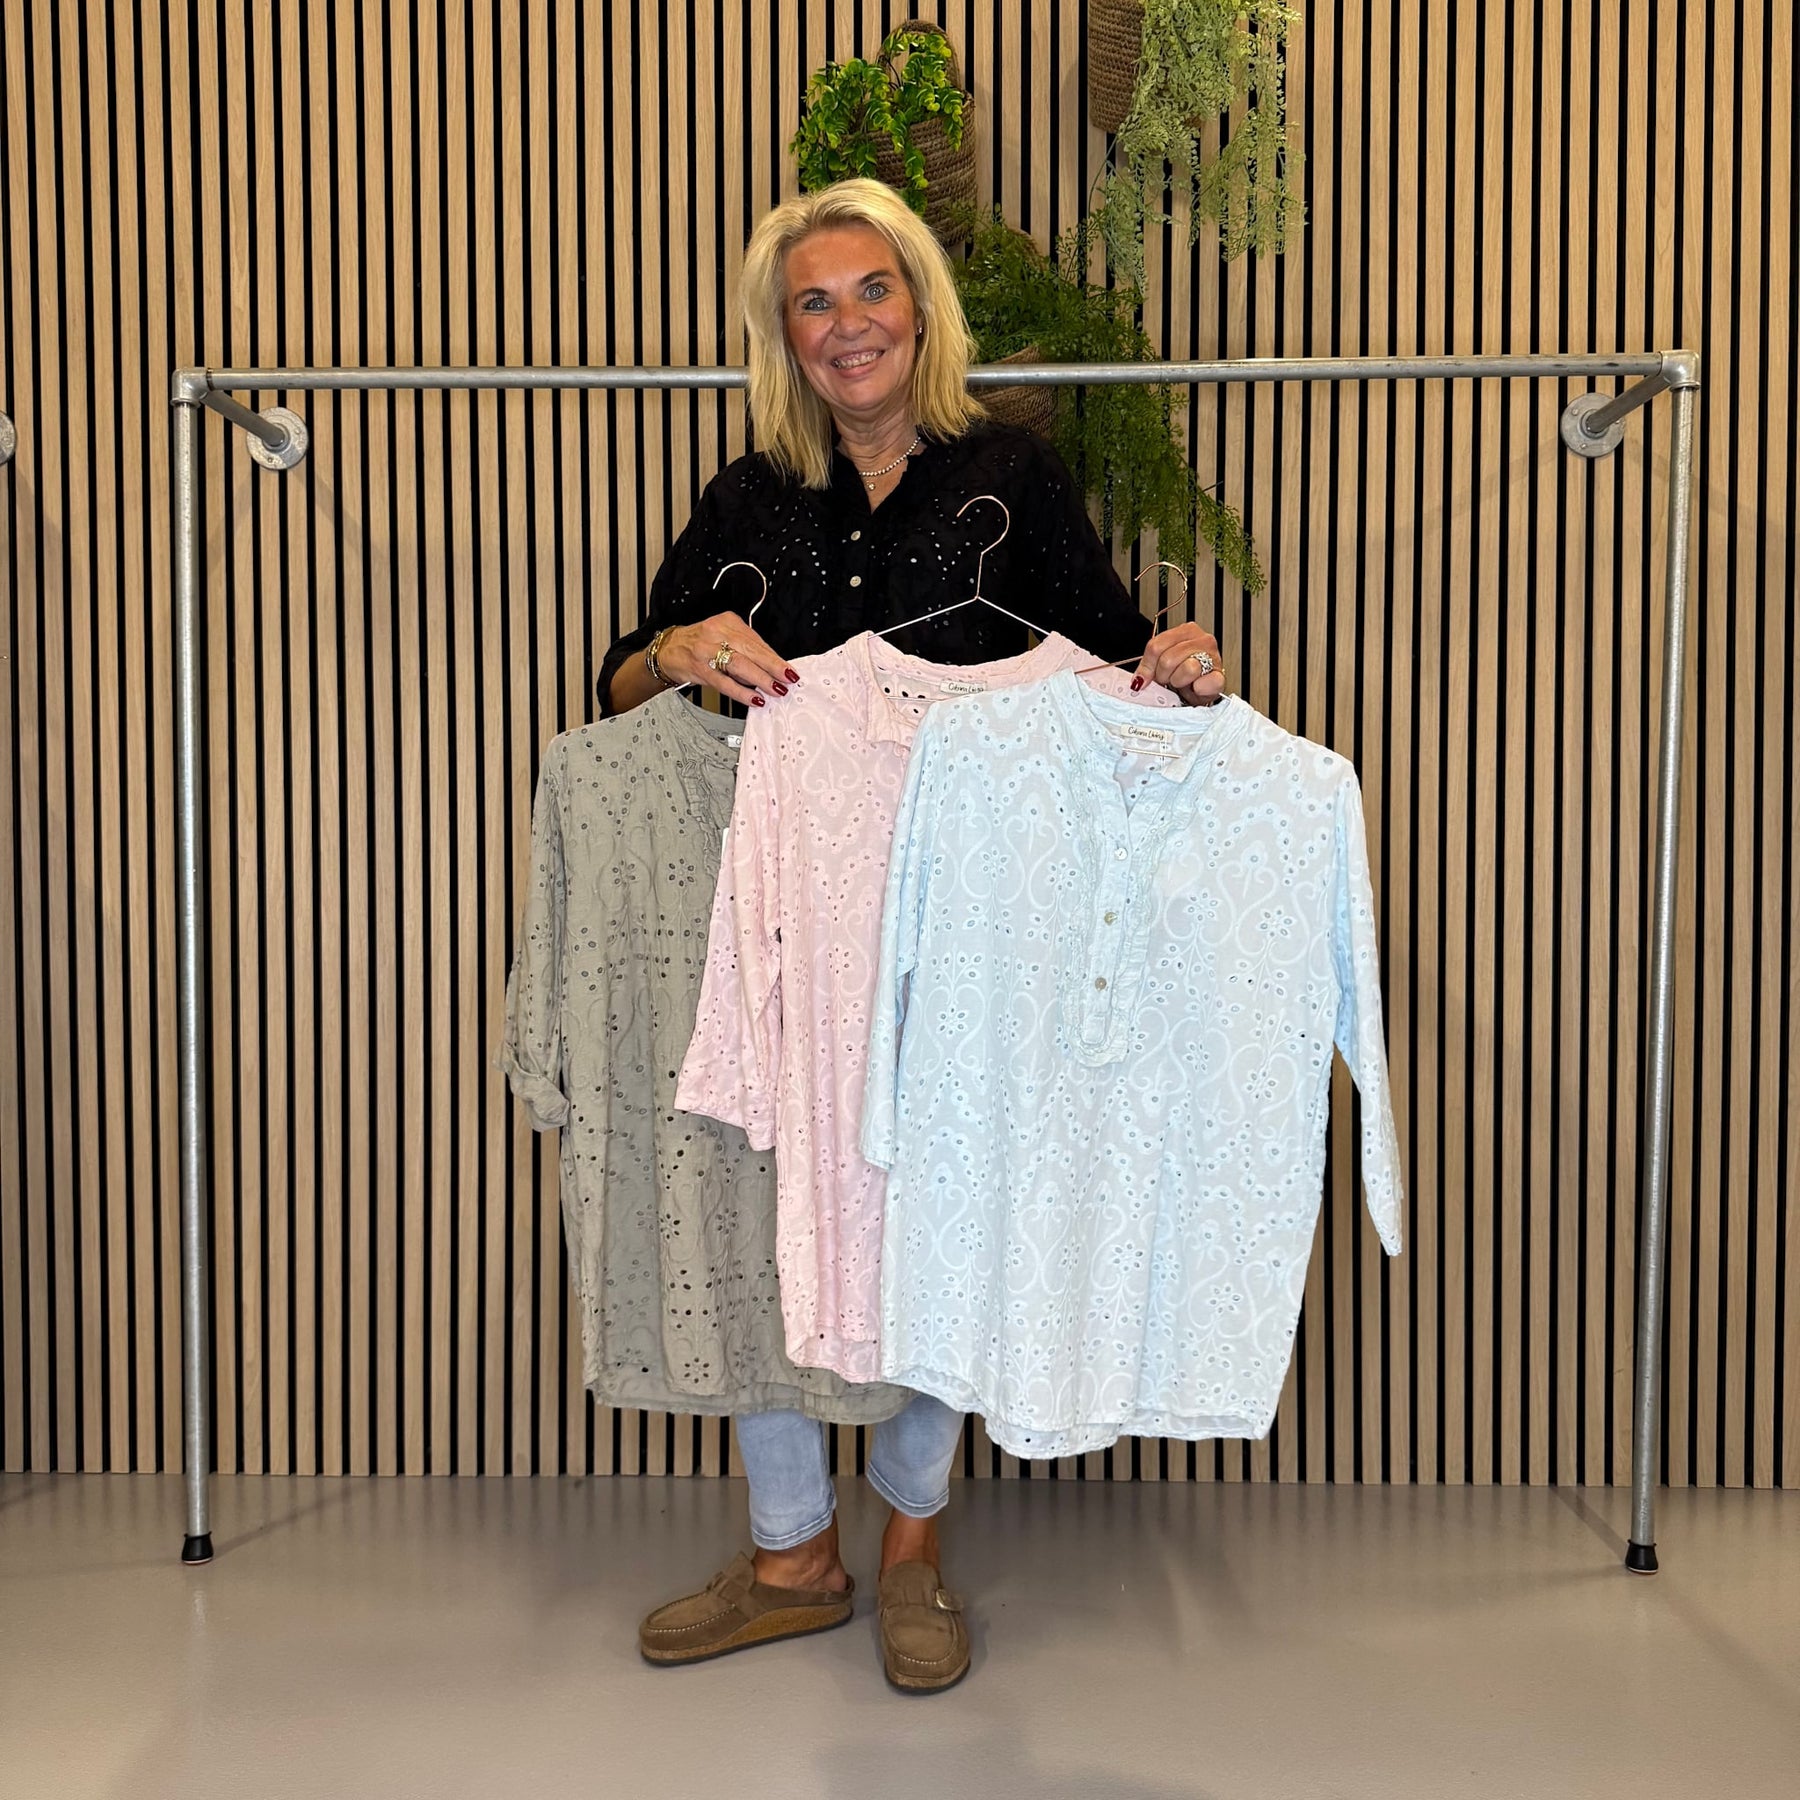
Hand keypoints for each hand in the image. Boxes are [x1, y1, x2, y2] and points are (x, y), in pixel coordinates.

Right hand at [657, 613, 797, 706]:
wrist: (669, 649)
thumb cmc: (700, 643)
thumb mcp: (724, 636)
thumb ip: (746, 649)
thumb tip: (771, 668)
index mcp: (728, 622)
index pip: (757, 640)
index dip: (774, 657)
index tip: (788, 670)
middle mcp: (717, 633)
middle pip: (751, 650)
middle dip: (773, 666)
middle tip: (788, 678)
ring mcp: (707, 651)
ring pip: (739, 665)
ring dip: (760, 679)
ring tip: (775, 689)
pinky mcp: (699, 669)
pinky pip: (724, 682)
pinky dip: (742, 692)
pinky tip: (754, 698)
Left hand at [1133, 623, 1225, 706]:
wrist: (1201, 691)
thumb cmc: (1183, 676)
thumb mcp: (1162, 665)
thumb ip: (1148, 666)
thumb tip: (1138, 680)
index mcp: (1186, 631)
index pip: (1156, 646)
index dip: (1149, 666)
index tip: (1149, 676)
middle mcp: (1202, 640)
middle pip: (1168, 659)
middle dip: (1164, 676)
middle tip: (1170, 679)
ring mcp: (1213, 657)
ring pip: (1187, 668)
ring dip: (1179, 682)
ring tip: (1182, 683)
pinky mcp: (1220, 677)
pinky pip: (1203, 683)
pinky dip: (1197, 689)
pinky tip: (1195, 688)